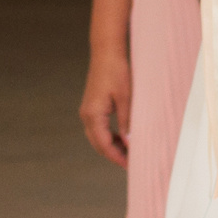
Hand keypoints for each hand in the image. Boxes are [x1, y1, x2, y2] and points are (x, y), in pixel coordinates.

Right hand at [79, 48, 131, 166]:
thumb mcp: (126, 98)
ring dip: (111, 146)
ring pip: (97, 137)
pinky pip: (98, 127)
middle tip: (132, 163)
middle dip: (114, 155)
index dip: (117, 157)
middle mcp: (86, 115)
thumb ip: (127, 122)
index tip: (130, 166)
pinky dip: (109, 135)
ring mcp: (87, 110)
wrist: (107, 51)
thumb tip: (130, 143)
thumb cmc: (117, 71)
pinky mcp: (91, 106)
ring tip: (129, 152)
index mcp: (93, 115)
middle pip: (98, 144)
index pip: (104, 145)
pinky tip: (122, 137)